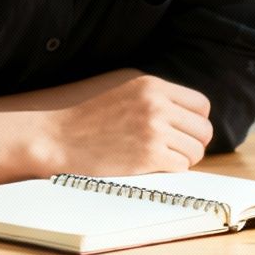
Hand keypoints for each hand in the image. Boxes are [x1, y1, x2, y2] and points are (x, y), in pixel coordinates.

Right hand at [21, 74, 213, 175]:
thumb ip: (153, 92)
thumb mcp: (120, 84)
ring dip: (184, 158)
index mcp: (152, 84)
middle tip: (177, 149)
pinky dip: (172, 170)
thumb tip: (182, 108)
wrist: (52, 134)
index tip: (184, 130)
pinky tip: (154, 168)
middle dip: (194, 141)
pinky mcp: (147, 156)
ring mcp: (154, 131)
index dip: (195, 121)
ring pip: (195, 150)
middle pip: (203, 129)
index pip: (201, 105)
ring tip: (163, 159)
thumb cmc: (81, 111)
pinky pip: (181, 166)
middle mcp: (157, 105)